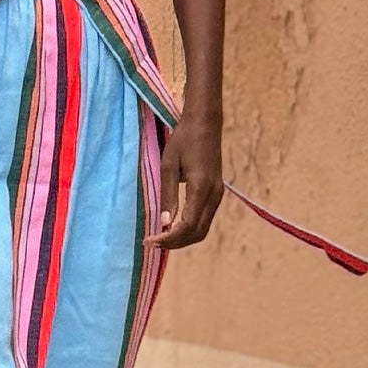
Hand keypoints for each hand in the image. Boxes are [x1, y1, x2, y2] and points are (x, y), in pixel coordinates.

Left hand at [144, 109, 223, 248]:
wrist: (205, 123)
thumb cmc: (183, 140)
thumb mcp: (168, 165)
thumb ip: (168, 195)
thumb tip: (164, 223)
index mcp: (201, 187)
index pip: (187, 225)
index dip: (169, 238)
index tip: (150, 240)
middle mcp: (214, 195)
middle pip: (197, 233)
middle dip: (175, 243)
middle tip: (152, 242)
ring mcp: (218, 194)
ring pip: (203, 229)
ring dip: (183, 238)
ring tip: (161, 237)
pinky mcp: (217, 192)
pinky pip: (205, 219)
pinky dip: (190, 229)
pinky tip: (174, 226)